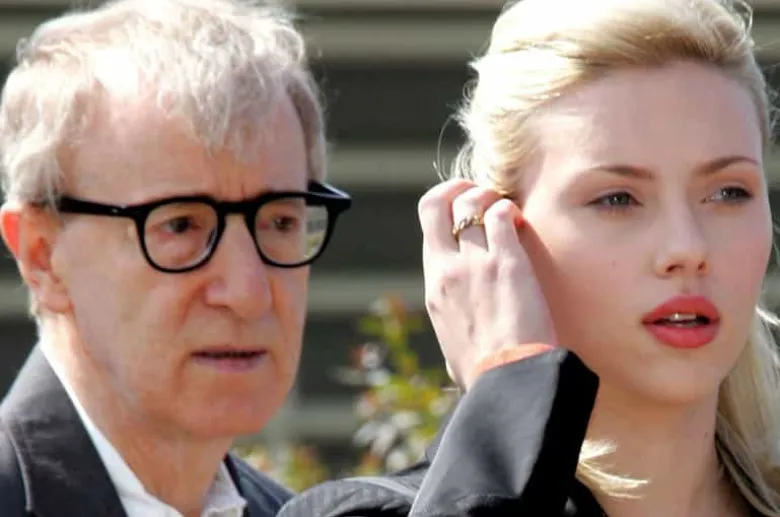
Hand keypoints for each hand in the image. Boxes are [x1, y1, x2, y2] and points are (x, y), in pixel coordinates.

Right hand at [418, 179, 556, 389]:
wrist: (507, 383)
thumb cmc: (484, 375)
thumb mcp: (452, 346)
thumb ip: (454, 328)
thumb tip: (457, 343)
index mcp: (434, 287)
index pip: (427, 230)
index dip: (446, 213)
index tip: (466, 217)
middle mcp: (446, 269)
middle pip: (434, 203)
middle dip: (456, 189)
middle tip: (479, 195)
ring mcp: (474, 263)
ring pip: (470, 202)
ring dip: (489, 197)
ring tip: (507, 210)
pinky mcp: (505, 263)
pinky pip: (501, 215)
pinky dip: (510, 210)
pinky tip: (520, 222)